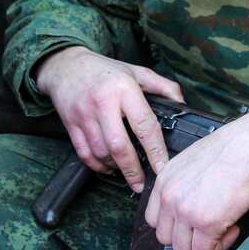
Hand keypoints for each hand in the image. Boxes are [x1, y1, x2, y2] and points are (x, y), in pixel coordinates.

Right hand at [35, 46, 182, 191]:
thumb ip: (163, 87)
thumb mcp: (137, 72)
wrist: (66, 66)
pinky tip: (108, 167)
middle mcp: (103, 103)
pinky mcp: (70, 125)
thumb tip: (182, 105)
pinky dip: (97, 166)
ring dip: (116, 167)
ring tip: (128, 173)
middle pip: (119, 145)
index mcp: (124, 89)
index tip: (162, 167)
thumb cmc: (105, 71)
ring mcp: (84, 115)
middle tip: (142, 184)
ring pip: (101, 152)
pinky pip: (84, 153)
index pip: (144, 124)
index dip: (155, 150)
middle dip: (132, 169)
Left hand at [145, 102, 248, 249]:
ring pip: (183, 248)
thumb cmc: (233, 148)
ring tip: (223, 225)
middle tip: (209, 226)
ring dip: (204, 242)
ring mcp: (186, 211)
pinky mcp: (207, 223)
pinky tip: (233, 227)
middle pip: (166, 237)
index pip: (153, 219)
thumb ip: (182, 183)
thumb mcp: (193, 160)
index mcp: (165, 180)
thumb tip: (189, 202)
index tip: (192, 222)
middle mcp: (169, 196)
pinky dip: (220, 245)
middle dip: (189, 236)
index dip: (175, 224)